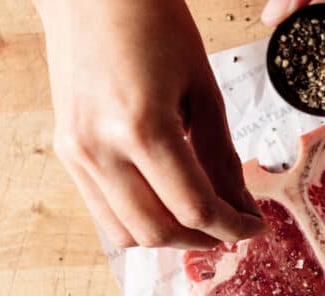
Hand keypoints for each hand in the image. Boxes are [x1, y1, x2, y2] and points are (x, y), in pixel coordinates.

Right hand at [34, 0, 264, 249]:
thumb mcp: (203, 90)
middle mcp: (100, 149)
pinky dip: (141, 220)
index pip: (195, 208)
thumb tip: (243, 206)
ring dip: (171, 237)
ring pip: (127, 234)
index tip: (258, 226)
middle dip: (205, 239)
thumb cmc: (154, 27)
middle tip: (234, 226)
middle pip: (159, 232)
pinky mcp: (66, 153)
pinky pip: (104, 212)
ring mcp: (77, 154)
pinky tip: (169, 203)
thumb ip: (221, 156)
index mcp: (141, 128)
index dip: (234, 227)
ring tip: (203, 219)